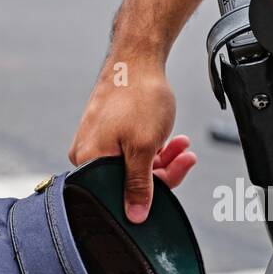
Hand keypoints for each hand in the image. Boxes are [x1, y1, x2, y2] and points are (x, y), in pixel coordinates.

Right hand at [68, 58, 196, 222]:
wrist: (136, 58)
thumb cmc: (137, 97)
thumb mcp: (143, 147)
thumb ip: (139, 185)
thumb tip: (135, 216)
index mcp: (88, 161)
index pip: (119, 194)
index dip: (150, 193)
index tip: (174, 180)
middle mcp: (87, 152)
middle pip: (128, 179)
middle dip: (162, 171)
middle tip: (186, 159)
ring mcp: (96, 139)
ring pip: (133, 163)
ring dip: (162, 157)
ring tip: (183, 147)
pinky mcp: (107, 129)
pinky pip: (131, 147)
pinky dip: (153, 146)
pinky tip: (173, 140)